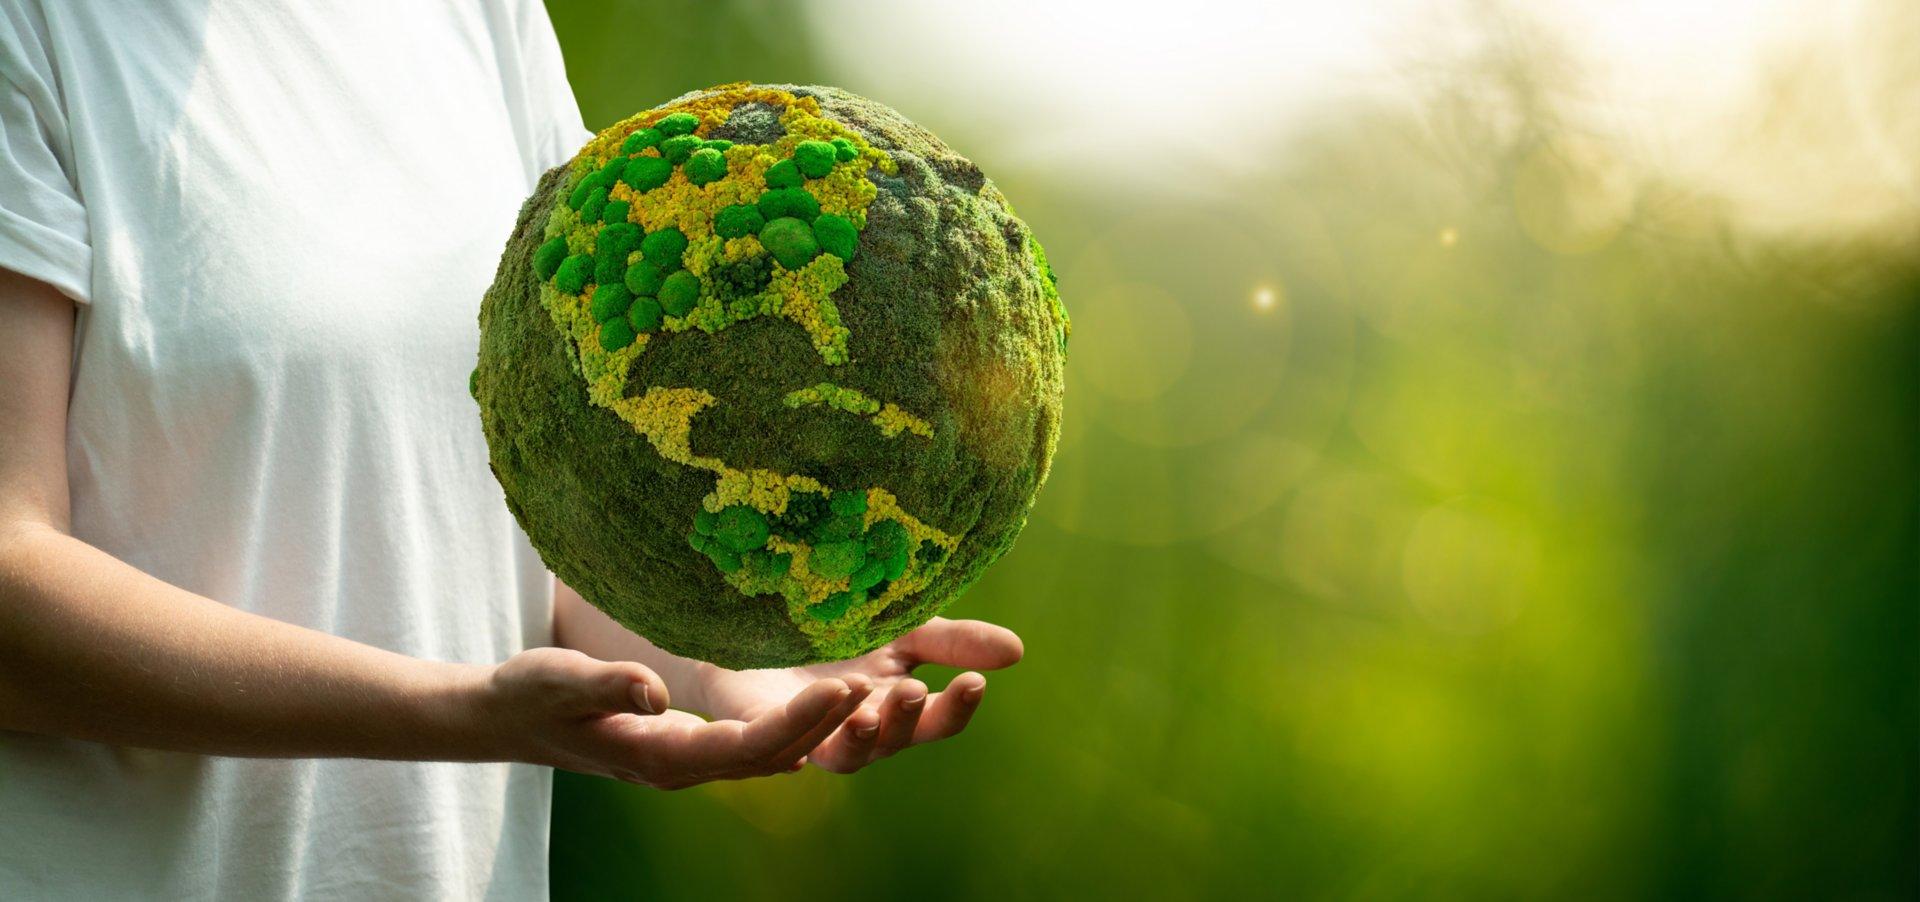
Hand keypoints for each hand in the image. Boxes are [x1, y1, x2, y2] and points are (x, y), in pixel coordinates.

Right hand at [476, 647, 870, 789]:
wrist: (505, 718)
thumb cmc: (529, 694)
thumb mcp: (560, 680)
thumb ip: (608, 684)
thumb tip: (656, 690)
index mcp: (662, 755)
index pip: (746, 746)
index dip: (799, 721)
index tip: (843, 689)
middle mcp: (685, 766)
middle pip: (774, 755)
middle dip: (830, 725)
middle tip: (886, 686)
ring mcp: (689, 760)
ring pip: (770, 753)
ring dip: (822, 728)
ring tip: (877, 690)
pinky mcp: (689, 746)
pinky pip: (755, 745)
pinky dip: (796, 726)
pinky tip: (832, 704)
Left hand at [691, 618, 1022, 773]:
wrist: (751, 622)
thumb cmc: (835, 629)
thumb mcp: (902, 626)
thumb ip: (953, 641)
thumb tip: (1016, 652)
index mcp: (894, 706)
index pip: (935, 719)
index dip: (956, 708)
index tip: (975, 682)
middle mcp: (857, 728)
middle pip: (892, 741)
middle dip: (906, 722)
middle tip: (914, 690)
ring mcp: (809, 733)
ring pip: (841, 754)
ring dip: (859, 735)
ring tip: (867, 706)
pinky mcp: (760, 728)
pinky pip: (783, 736)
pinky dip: (806, 719)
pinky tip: (824, 692)